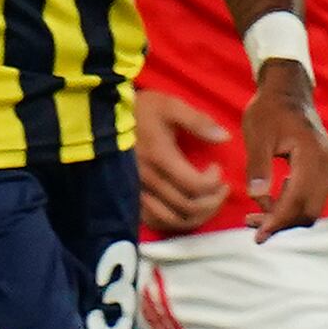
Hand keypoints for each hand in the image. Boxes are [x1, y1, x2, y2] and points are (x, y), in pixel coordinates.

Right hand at [133, 86, 231, 231]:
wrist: (103, 118)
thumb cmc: (141, 111)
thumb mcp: (171, 106)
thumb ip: (198, 122)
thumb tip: (224, 137)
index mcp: (160, 157)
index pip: (195, 185)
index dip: (214, 182)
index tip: (216, 168)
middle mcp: (148, 180)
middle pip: (188, 207)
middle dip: (213, 201)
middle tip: (221, 188)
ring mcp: (138, 192)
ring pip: (174, 220)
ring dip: (198, 215)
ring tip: (209, 201)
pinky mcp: (132, 198)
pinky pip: (156, 222)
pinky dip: (176, 222)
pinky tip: (186, 211)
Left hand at [243, 59, 327, 237]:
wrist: (289, 91)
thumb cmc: (270, 109)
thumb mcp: (257, 134)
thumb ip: (258, 166)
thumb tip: (257, 197)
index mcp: (311, 155)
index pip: (297, 199)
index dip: (277, 221)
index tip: (258, 236)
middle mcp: (327, 164)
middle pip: (309, 210)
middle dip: (281, 223)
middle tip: (252, 224)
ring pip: (312, 207)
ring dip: (287, 216)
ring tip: (257, 215)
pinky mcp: (326, 169)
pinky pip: (313, 197)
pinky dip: (293, 205)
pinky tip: (272, 200)